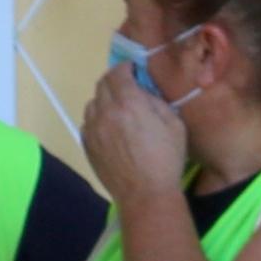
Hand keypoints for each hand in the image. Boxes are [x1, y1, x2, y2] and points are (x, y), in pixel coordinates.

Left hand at [75, 51, 191, 214]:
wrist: (145, 193)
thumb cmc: (166, 159)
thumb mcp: (174, 125)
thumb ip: (156, 102)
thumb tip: (144, 92)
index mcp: (128, 103)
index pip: (118, 72)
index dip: (125, 68)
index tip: (133, 70)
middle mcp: (105, 110)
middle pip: (102, 84)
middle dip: (114, 80)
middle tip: (126, 86)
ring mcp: (92, 127)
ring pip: (92, 103)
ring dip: (104, 100)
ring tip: (117, 109)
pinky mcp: (87, 143)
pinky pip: (88, 122)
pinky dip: (98, 118)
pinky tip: (110, 128)